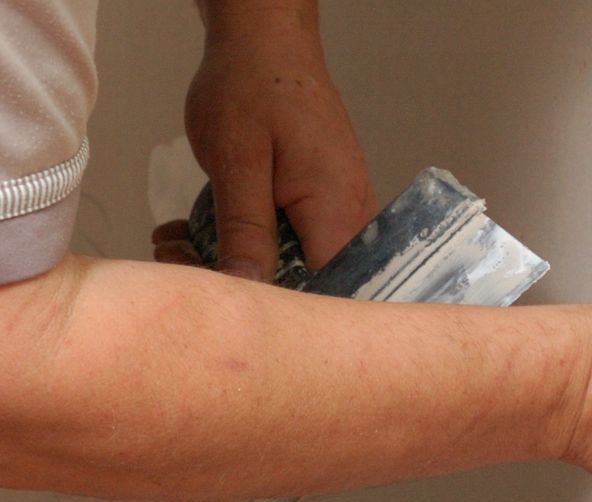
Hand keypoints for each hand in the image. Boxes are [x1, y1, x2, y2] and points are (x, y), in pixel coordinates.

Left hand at [169, 6, 374, 278]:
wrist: (267, 43)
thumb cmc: (253, 88)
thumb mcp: (236, 160)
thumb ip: (245, 228)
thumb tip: (248, 286)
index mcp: (337, 211)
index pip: (323, 290)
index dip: (276, 307)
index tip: (217, 298)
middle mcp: (352, 218)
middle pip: (309, 284)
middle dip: (242, 284)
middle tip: (177, 258)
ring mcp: (340, 213)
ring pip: (294, 266)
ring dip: (235, 261)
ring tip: (179, 241)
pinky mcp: (324, 205)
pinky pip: (291, 243)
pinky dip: (246, 242)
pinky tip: (203, 230)